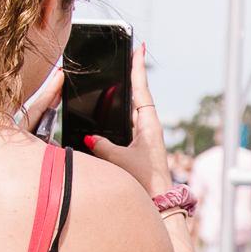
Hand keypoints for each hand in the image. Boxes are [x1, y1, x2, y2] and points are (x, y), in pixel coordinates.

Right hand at [75, 42, 175, 197]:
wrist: (159, 204)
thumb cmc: (144, 181)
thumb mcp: (119, 160)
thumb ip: (103, 145)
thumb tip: (92, 137)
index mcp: (149, 124)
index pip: (141, 89)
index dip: (138, 68)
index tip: (139, 47)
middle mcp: (149, 129)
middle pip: (137, 97)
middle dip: (129, 78)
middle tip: (126, 56)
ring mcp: (146, 139)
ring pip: (130, 113)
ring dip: (122, 100)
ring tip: (113, 82)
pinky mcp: (141, 150)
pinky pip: (126, 128)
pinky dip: (118, 120)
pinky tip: (106, 119)